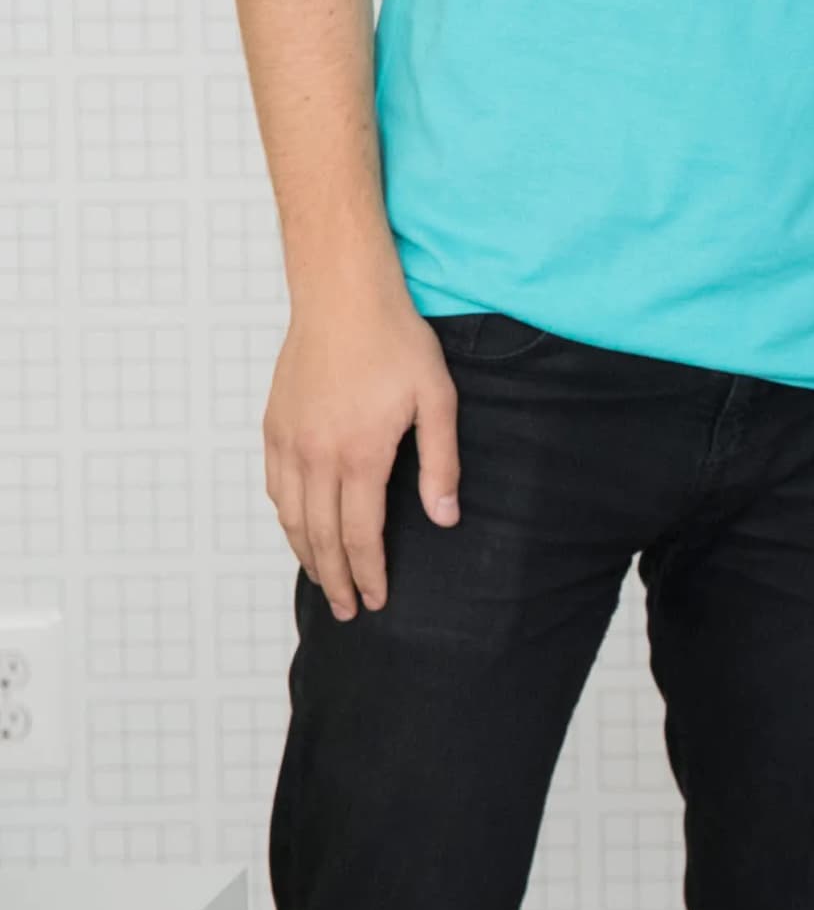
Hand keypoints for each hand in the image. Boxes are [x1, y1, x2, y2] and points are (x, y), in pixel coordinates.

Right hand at [260, 286, 458, 619]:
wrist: (343, 299)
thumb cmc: (397, 343)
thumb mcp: (437, 399)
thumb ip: (440, 462)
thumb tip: (444, 517)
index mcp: (360, 455)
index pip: (360, 535)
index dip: (368, 572)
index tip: (376, 600)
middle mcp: (317, 457)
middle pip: (321, 537)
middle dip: (335, 578)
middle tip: (346, 610)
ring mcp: (289, 443)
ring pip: (291, 517)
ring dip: (306, 555)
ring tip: (323, 580)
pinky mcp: (274, 427)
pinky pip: (275, 488)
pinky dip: (286, 519)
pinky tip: (299, 529)